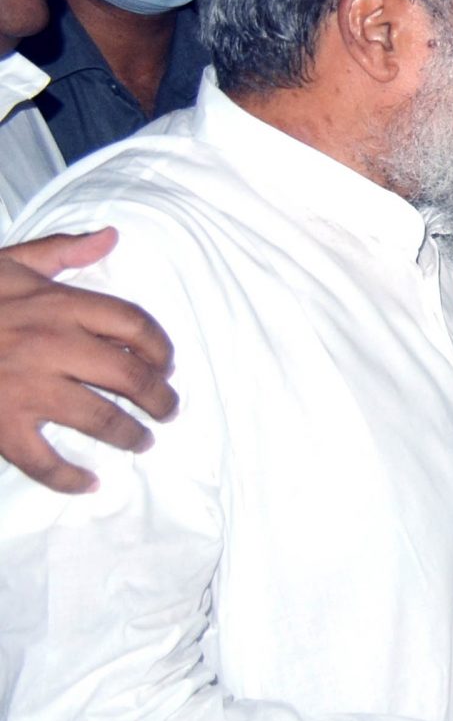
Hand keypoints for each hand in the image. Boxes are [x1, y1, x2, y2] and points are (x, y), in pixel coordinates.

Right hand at [0, 231, 177, 493]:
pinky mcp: (1, 422)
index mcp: (58, 304)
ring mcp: (27, 387)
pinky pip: (44, 460)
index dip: (162, 348)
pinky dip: (70, 479)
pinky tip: (89, 484)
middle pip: (131, 376)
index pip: (135, 325)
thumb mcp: (7, 263)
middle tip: (168, 409)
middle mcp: (52, 345)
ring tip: (142, 441)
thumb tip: (111, 236)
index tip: (168, 364)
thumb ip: (61, 251)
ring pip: (101, 419)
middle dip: (160, 398)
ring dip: (131, 435)